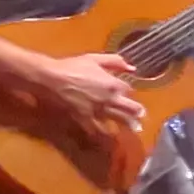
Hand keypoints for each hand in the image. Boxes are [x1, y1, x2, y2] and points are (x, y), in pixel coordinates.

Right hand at [31, 49, 147, 142]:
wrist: (51, 78)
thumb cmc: (72, 66)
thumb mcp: (94, 58)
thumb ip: (115, 62)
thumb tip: (132, 68)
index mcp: (113, 84)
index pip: (128, 89)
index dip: (127, 91)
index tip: (125, 92)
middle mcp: (110, 99)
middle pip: (130, 109)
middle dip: (137, 113)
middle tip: (141, 117)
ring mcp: (98, 110)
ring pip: (118, 120)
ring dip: (127, 124)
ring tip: (135, 129)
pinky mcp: (85, 118)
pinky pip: (97, 128)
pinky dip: (103, 132)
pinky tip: (107, 135)